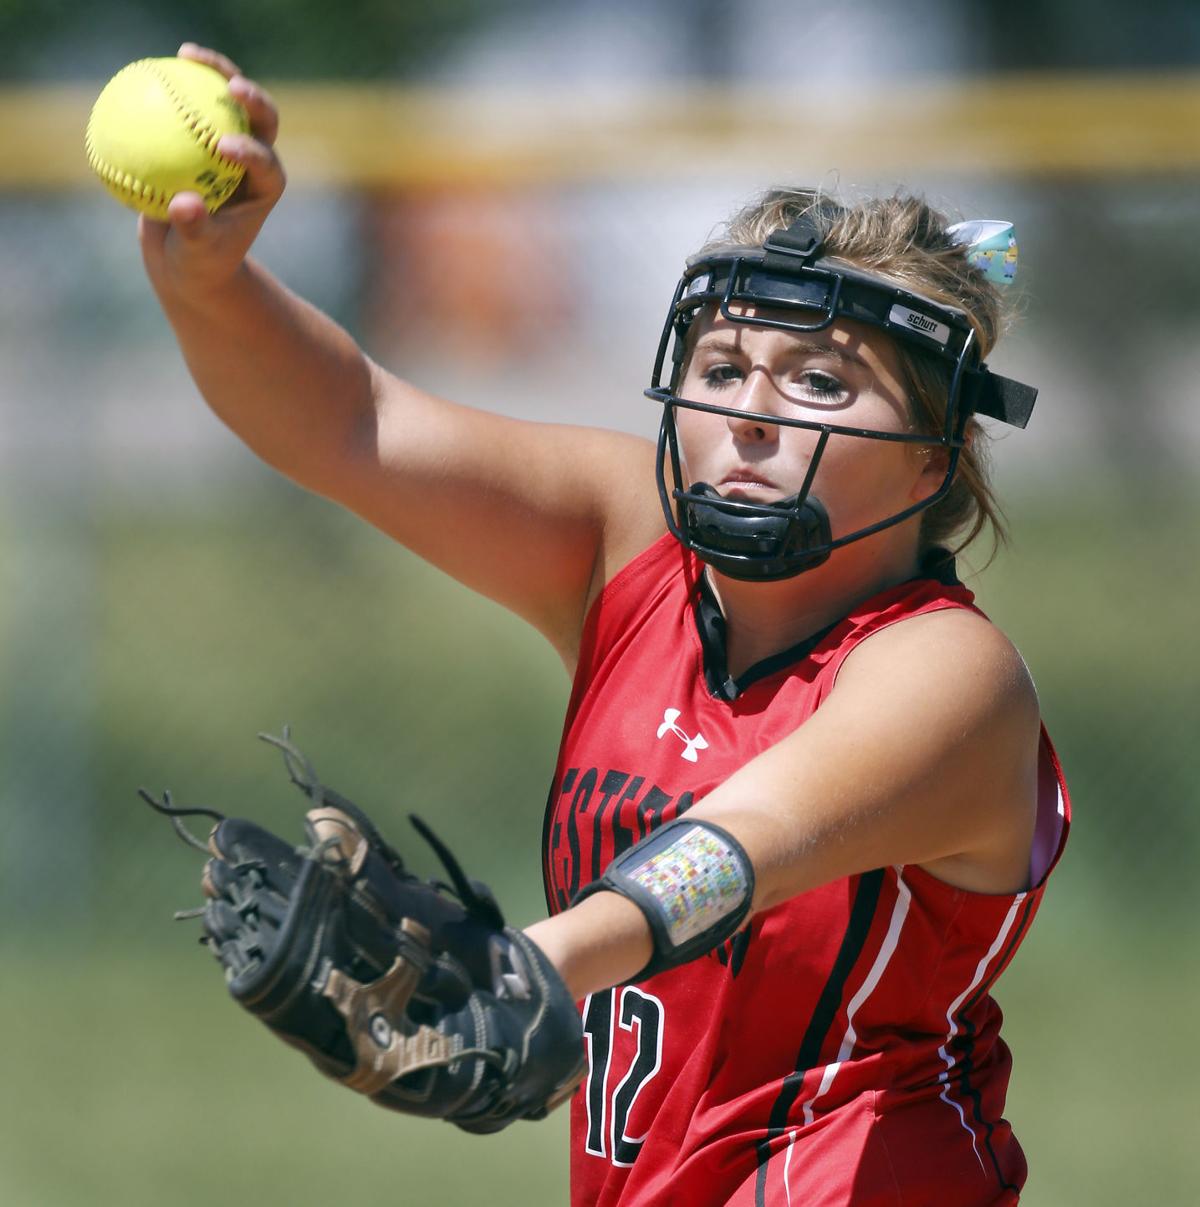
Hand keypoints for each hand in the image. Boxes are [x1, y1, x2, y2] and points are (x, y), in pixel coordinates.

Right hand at [139, 43, 285, 301]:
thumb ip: (194, 230)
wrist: (186, 258)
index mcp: (263, 188)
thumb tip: (184, 205)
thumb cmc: (198, 263)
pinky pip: (187, 105)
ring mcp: (229, 144)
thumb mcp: (196, 255)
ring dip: (213, 72)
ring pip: (227, 102)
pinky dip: (171, 87)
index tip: (224, 147)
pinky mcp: (201, 135)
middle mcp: (253, 161)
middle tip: (232, 87)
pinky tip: (146, 69)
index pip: (267, 165)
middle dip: (254, 100)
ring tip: (187, 54)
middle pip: (262, 122)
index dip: (252, 152)